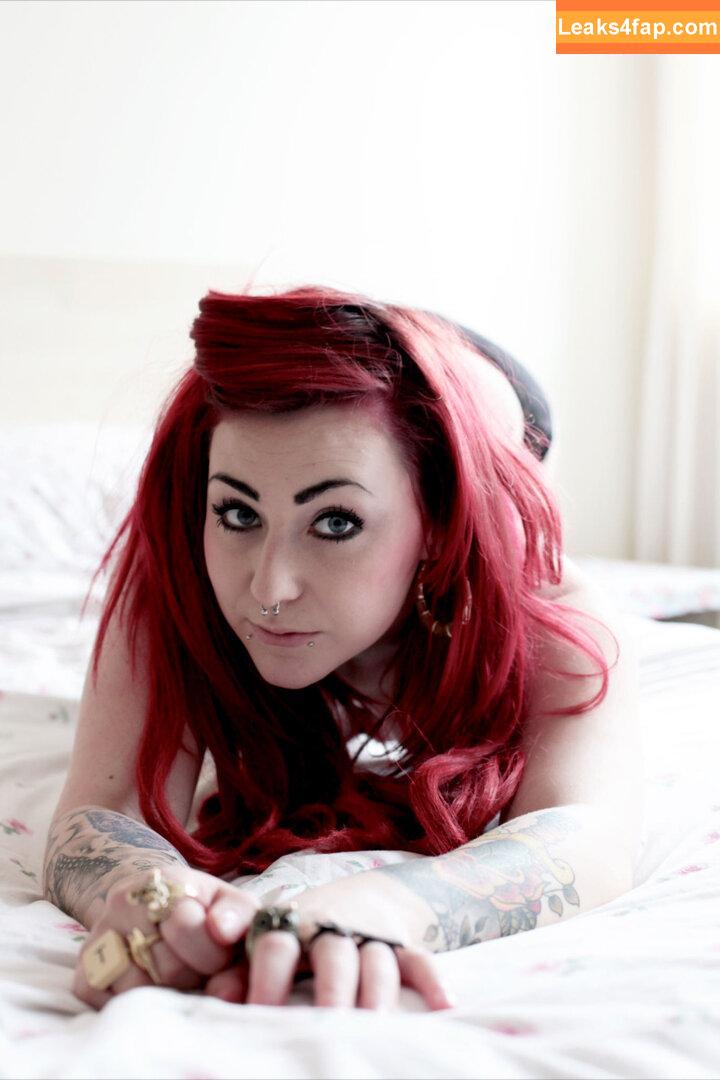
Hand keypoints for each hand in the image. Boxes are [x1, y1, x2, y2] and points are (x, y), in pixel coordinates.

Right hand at [74, 866, 259, 1008]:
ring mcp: (99, 935)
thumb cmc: (203, 911)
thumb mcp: (230, 904)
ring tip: (177, 980)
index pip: (185, 926)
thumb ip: (240, 918)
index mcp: (164, 882)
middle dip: (193, 978)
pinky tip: (150, 988)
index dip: (213, 954)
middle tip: (199, 971)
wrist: (155, 904)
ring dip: (165, 995)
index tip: (220, 957)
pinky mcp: (83, 969)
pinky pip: (106, 1001)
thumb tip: (222, 933)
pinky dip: (133, 1005)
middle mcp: (124, 902)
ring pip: (137, 988)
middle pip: (165, 966)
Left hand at [205, 874, 454, 1011]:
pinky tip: (445, 1007)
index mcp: (290, 925)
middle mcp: (329, 927)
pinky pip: (420, 960)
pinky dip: (434, 981)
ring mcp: (369, 934)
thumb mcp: (270, 941)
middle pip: (332, 954)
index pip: (277, 945)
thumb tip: (217, 998)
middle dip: (330, 989)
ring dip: (376, 993)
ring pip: (376, 961)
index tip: (260, 1011)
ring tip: (375, 1027)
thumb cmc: (299, 933)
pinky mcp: (401, 943)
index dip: (268, 977)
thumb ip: (240, 969)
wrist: (363, 896)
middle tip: (326, 1024)